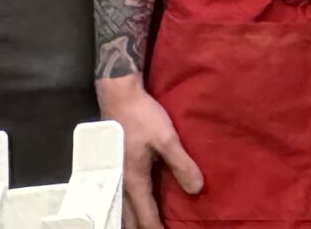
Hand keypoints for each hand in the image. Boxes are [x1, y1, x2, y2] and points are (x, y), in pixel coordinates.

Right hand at [98, 74, 202, 228]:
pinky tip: (134, 207)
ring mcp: (113, 176)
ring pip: (120, 210)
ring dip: (131, 221)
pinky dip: (127, 209)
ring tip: (145, 225)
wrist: (118, 96)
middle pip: (128, 219)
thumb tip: (197, 190)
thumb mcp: (166, 138)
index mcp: (134, 181)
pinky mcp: (113, 168)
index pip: (145, 216)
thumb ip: (181, 164)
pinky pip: (119, 198)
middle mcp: (120, 184)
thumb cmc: (142, 117)